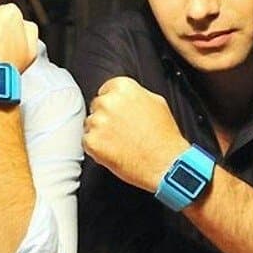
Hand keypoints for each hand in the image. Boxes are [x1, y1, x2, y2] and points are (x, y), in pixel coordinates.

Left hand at [83, 76, 191, 192]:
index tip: (119, 113)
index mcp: (123, 88)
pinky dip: (97, 147)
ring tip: (121, 142)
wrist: (166, 163)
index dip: (114, 104)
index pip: (106, 90)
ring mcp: (98, 122)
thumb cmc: (164, 138)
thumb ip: (136, 94)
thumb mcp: (157, 103)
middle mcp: (108, 102)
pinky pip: (87, 141)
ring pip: (90, 124)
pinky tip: (114, 150)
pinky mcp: (91, 141)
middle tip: (122, 130)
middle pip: (97, 106)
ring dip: (100, 132)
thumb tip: (127, 96)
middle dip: (106, 117)